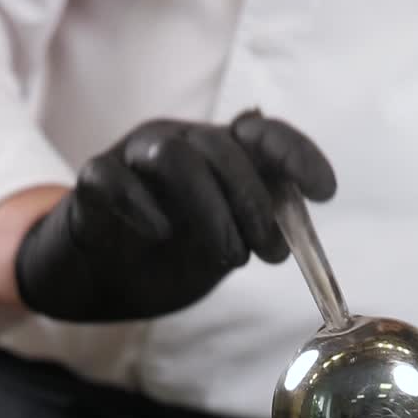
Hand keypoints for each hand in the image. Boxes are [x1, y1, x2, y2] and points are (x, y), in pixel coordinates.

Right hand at [15, 110, 334, 321]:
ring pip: (173, 156)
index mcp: (212, 154)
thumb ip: (252, 229)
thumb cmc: (163, 260)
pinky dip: (143, 207)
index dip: (295, 155)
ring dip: (210, 208)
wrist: (97, 282)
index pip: (260, 135)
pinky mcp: (93, 183)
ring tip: (227, 257)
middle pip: (222, 149)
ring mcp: (130, 158)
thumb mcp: (219, 248)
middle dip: (256, 203)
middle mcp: (175, 143)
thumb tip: (292, 220)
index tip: (324, 192)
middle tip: (271, 253)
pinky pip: (115, 181)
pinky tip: (162, 237)